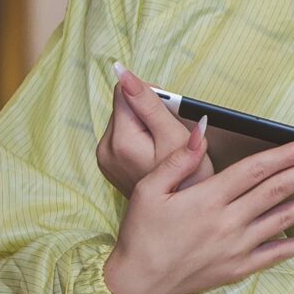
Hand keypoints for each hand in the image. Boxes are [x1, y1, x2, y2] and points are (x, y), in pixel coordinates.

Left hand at [95, 68, 209, 196]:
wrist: (182, 221)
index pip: (124, 91)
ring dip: (146, 127)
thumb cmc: (188, 181)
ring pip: (126, 121)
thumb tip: (122, 73)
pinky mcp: (111, 165)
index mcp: (119, 140)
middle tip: (169, 137)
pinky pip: (125, 138)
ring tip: (164, 149)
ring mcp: (106, 159)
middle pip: (124, 106)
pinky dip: (142, 140)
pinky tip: (156, 156)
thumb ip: (148, 103)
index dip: (152, 97)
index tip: (168, 117)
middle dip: (149, 114)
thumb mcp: (175, 137)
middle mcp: (105, 149)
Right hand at [101, 130, 293, 293]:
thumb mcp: (149, 189)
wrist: (138, 283)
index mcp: (208, 197)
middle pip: (280, 188)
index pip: (258, 168)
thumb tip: (203, 128)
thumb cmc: (142, 233)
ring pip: (287, 219)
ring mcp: (238, 246)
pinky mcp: (241, 267)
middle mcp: (229, 220)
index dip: (289, 153)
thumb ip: (179, 158)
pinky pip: (281, 254)